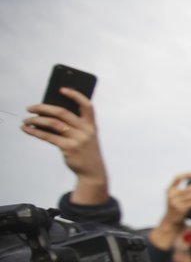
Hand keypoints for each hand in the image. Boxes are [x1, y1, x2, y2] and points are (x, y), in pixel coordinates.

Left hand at [22, 88, 107, 203]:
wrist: (93, 172)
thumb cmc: (86, 151)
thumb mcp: (86, 137)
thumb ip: (74, 126)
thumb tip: (48, 114)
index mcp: (91, 125)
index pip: (87, 105)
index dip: (75, 95)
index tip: (61, 89)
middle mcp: (86, 131)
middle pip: (62, 112)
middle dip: (43, 108)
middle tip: (30, 108)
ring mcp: (77, 139)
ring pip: (53, 123)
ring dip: (36, 120)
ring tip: (26, 120)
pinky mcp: (69, 148)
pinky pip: (48, 137)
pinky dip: (35, 132)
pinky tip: (27, 129)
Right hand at [163, 173, 190, 227]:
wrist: (171, 222)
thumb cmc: (178, 209)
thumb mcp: (178, 198)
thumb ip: (184, 192)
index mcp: (170, 189)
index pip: (178, 177)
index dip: (188, 174)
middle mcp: (171, 194)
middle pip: (190, 188)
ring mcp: (175, 201)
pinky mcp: (180, 208)